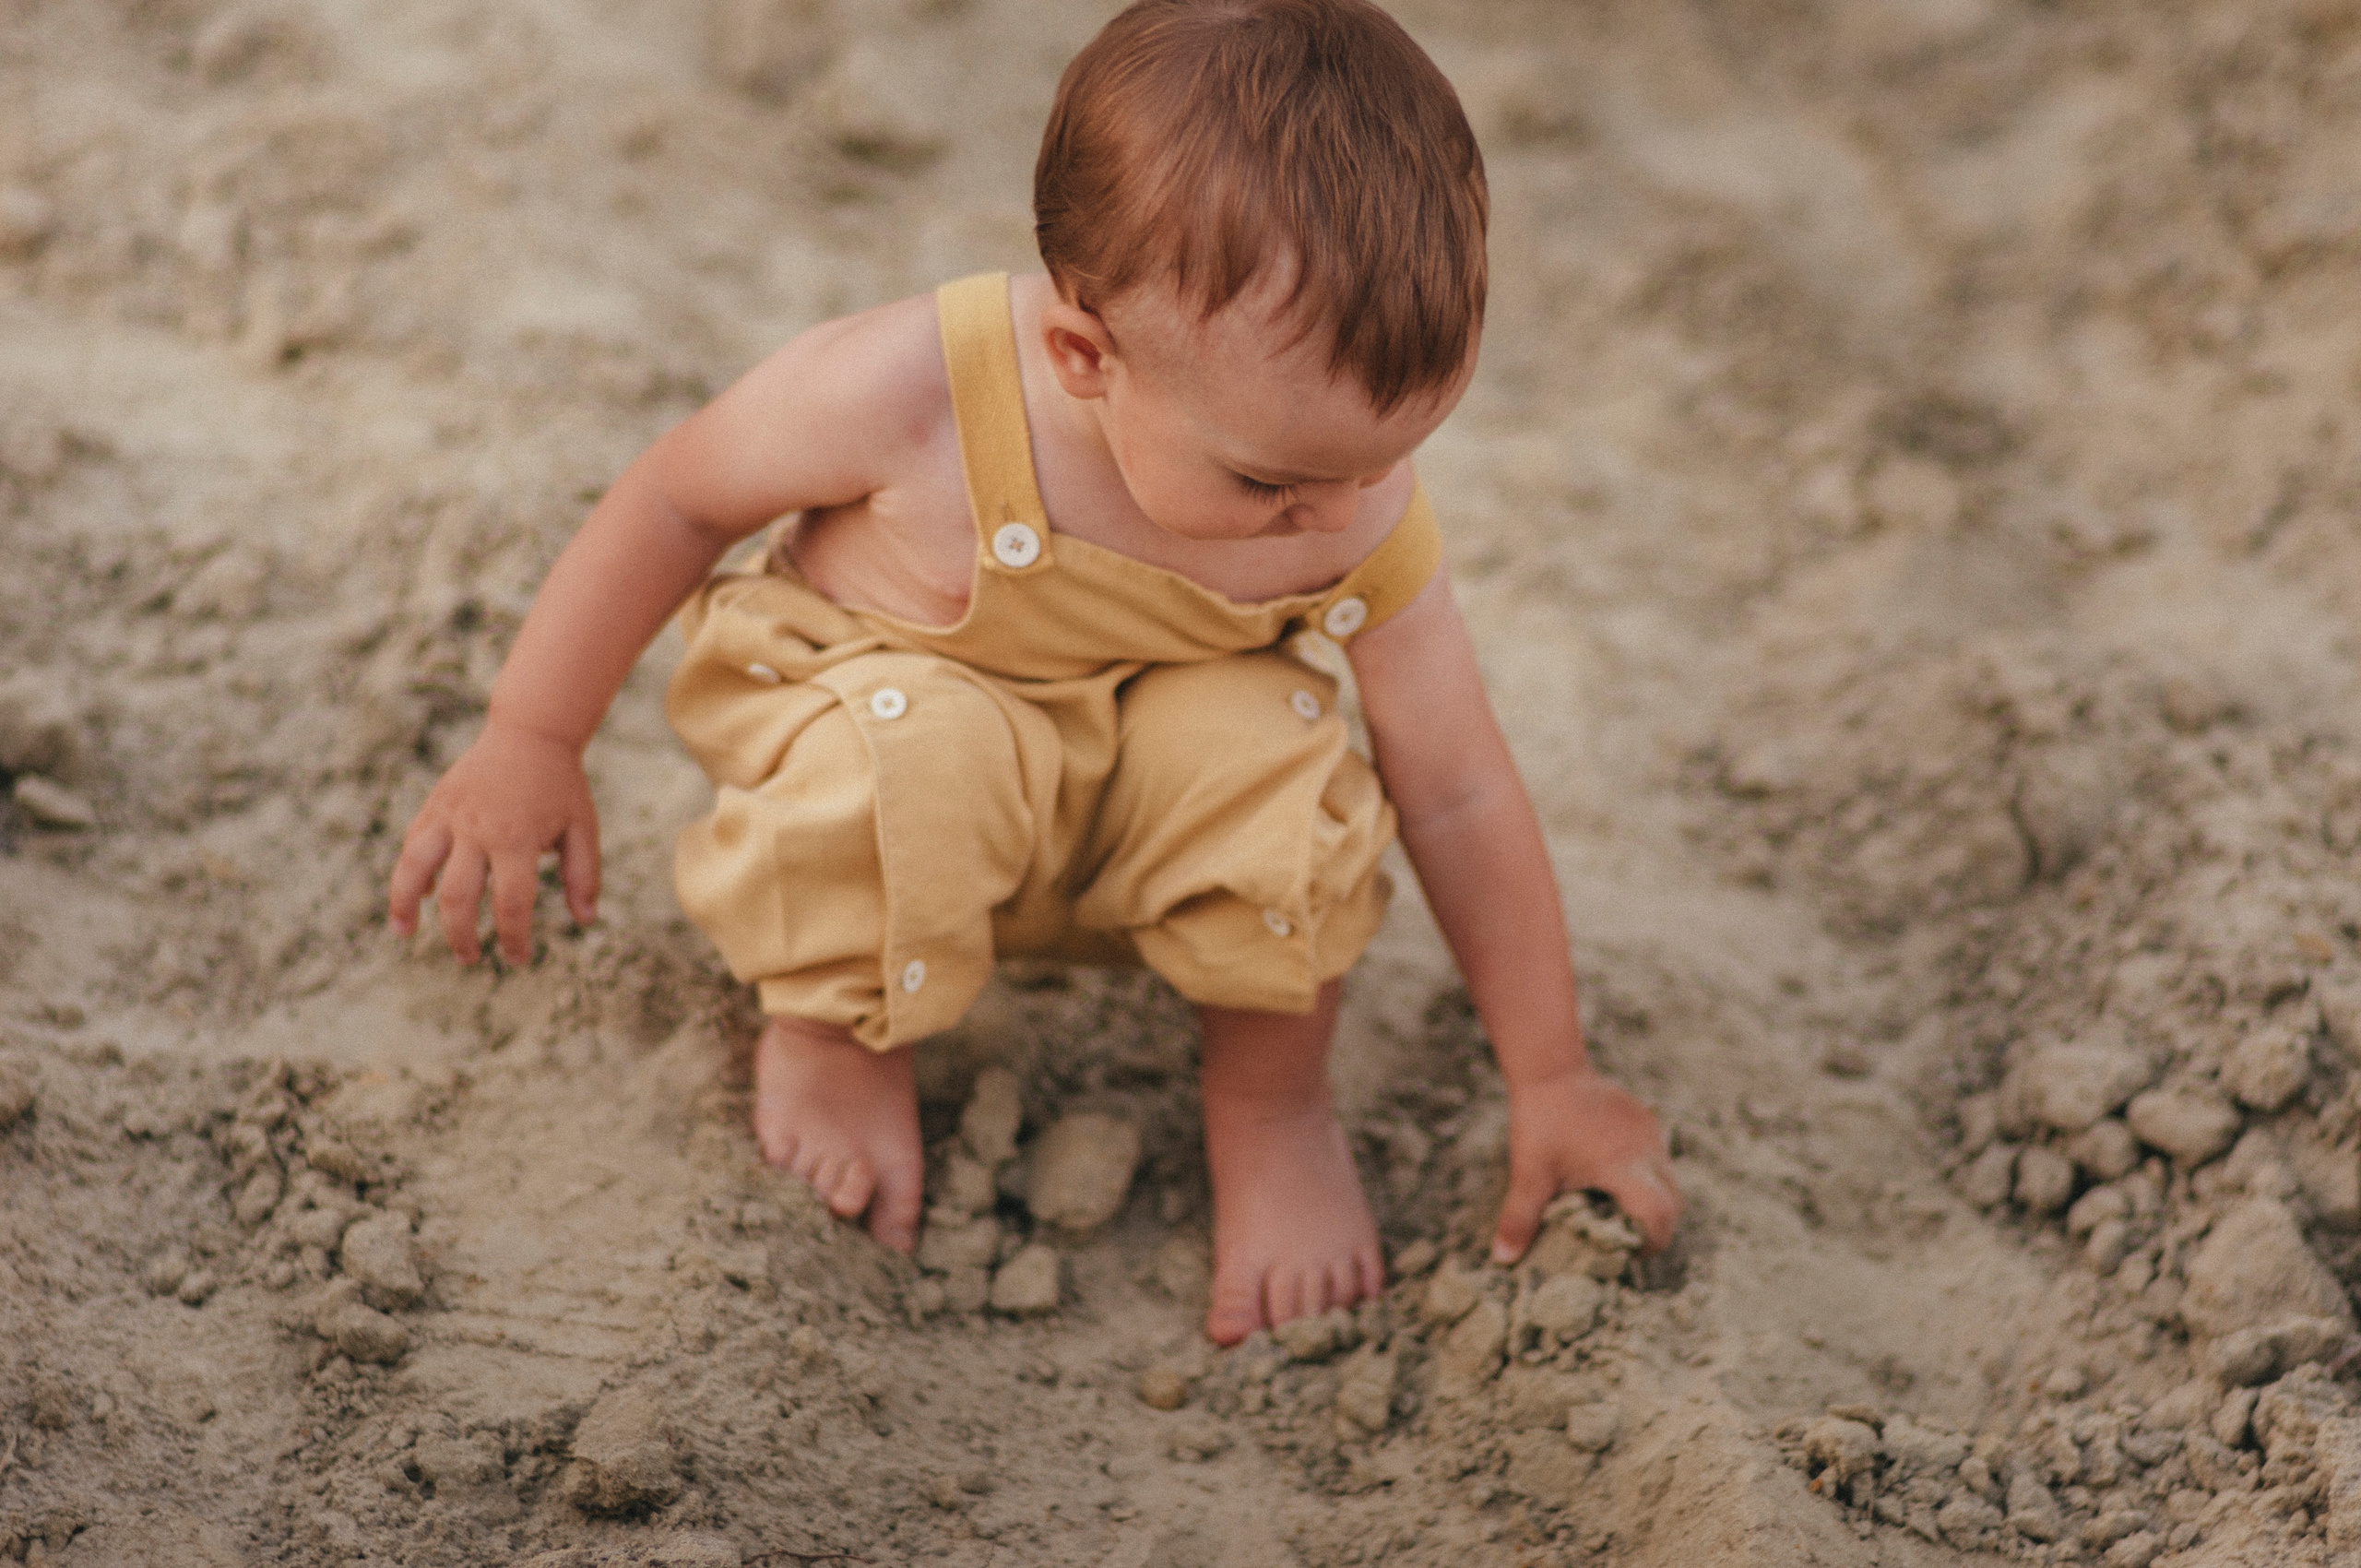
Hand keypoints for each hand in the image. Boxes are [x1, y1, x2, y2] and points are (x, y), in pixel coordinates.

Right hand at [387, 721, 599, 964]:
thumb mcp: (582, 828)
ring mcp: (450, 815)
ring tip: (405, 935)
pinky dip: (407, 872)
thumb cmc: (561, 786)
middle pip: (457, 896)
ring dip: (405, 905)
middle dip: (461, 936)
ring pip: (415, 867)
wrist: (529, 732)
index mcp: (518, 839)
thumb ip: (583, 875)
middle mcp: (478, 830)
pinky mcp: (435, 805)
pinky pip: (413, 844)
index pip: (511, 904)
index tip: (517, 959)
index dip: (513, 939)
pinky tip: (412, 897)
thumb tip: (585, 921)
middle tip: (470, 960)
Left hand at [1491, 1064, 1680, 1262]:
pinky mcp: (1646, 1124)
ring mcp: (1651, 1136)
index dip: (1649, 1242)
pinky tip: (1609, 1176)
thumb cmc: (1541, 1122)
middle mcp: (1647, 1152)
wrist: (1550, 1069)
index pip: (1660, 1216)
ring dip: (1650, 1202)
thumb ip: (1520, 1218)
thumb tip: (1502, 1258)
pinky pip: (1658, 1159)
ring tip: (1614, 1209)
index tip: (1626, 1252)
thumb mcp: (1530, 1174)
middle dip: (1654, 1228)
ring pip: (1669, 1181)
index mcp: (1625, 1168)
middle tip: (1622, 1238)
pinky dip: (1644, 1177)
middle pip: (1673, 1204)